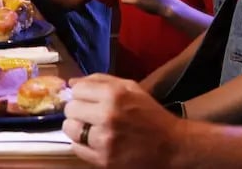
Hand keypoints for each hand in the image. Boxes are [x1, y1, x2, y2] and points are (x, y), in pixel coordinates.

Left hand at [63, 74, 181, 166]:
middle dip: (78, 110)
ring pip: (69, 129)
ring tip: (91, 127)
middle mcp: (107, 116)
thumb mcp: (130, 88)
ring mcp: (105, 140)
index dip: (80, 93)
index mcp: (114, 94)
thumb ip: (100, 80)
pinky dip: (83, 144)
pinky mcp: (104, 160)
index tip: (87, 99)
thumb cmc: (150, 114)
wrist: (172, 145)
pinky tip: (95, 141)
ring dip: (77, 127)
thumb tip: (72, 82)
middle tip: (90, 114)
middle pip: (70, 109)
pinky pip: (77, 149)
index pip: (76, 89)